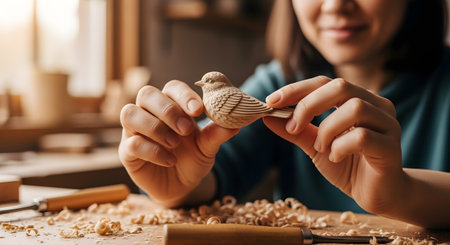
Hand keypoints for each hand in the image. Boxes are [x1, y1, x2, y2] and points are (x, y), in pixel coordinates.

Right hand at [119, 81, 238, 203]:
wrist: (182, 187)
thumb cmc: (193, 158)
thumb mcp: (208, 147)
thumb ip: (217, 134)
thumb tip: (236, 123)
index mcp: (171, 105)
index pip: (172, 88)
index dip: (183, 95)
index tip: (198, 110)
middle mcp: (149, 113)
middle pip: (146, 94)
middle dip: (168, 110)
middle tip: (186, 129)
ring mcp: (134, 131)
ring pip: (130, 114)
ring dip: (155, 127)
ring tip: (175, 144)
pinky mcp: (127, 152)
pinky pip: (132, 143)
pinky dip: (152, 150)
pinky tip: (170, 160)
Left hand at [264, 76, 404, 213]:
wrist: (377, 195)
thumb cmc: (348, 166)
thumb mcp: (315, 146)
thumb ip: (296, 131)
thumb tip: (267, 116)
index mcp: (358, 99)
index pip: (325, 82)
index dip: (296, 89)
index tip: (271, 102)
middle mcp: (376, 106)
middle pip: (341, 86)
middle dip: (308, 105)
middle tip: (293, 127)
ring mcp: (388, 124)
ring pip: (355, 108)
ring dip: (327, 129)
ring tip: (321, 148)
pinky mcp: (391, 147)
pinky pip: (363, 137)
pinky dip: (341, 146)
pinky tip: (336, 158)